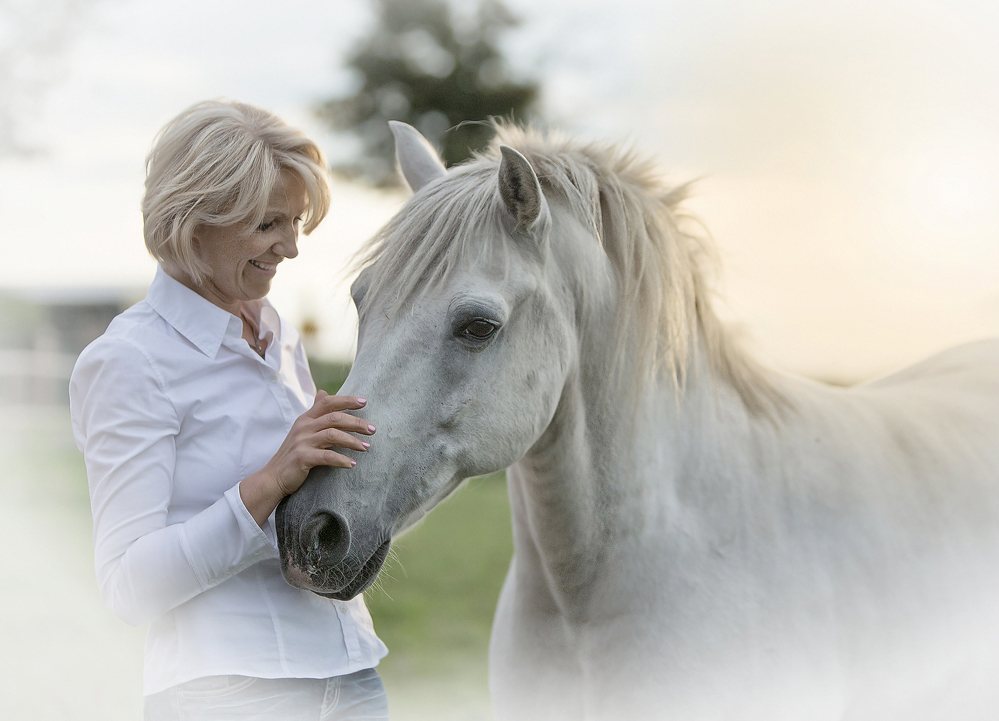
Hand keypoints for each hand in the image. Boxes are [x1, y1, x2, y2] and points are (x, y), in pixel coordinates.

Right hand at [239, 391, 374, 524]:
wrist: (274, 477)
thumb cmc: (293, 453)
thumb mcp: (302, 429)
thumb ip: (314, 412)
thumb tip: (323, 392)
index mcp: (306, 418)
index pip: (327, 402)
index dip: (346, 400)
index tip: (365, 402)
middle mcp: (304, 427)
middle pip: (334, 418)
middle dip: (356, 422)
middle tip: (373, 430)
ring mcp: (302, 442)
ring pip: (333, 435)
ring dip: (353, 441)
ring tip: (366, 447)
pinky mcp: (302, 457)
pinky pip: (327, 456)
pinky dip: (342, 460)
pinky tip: (352, 464)